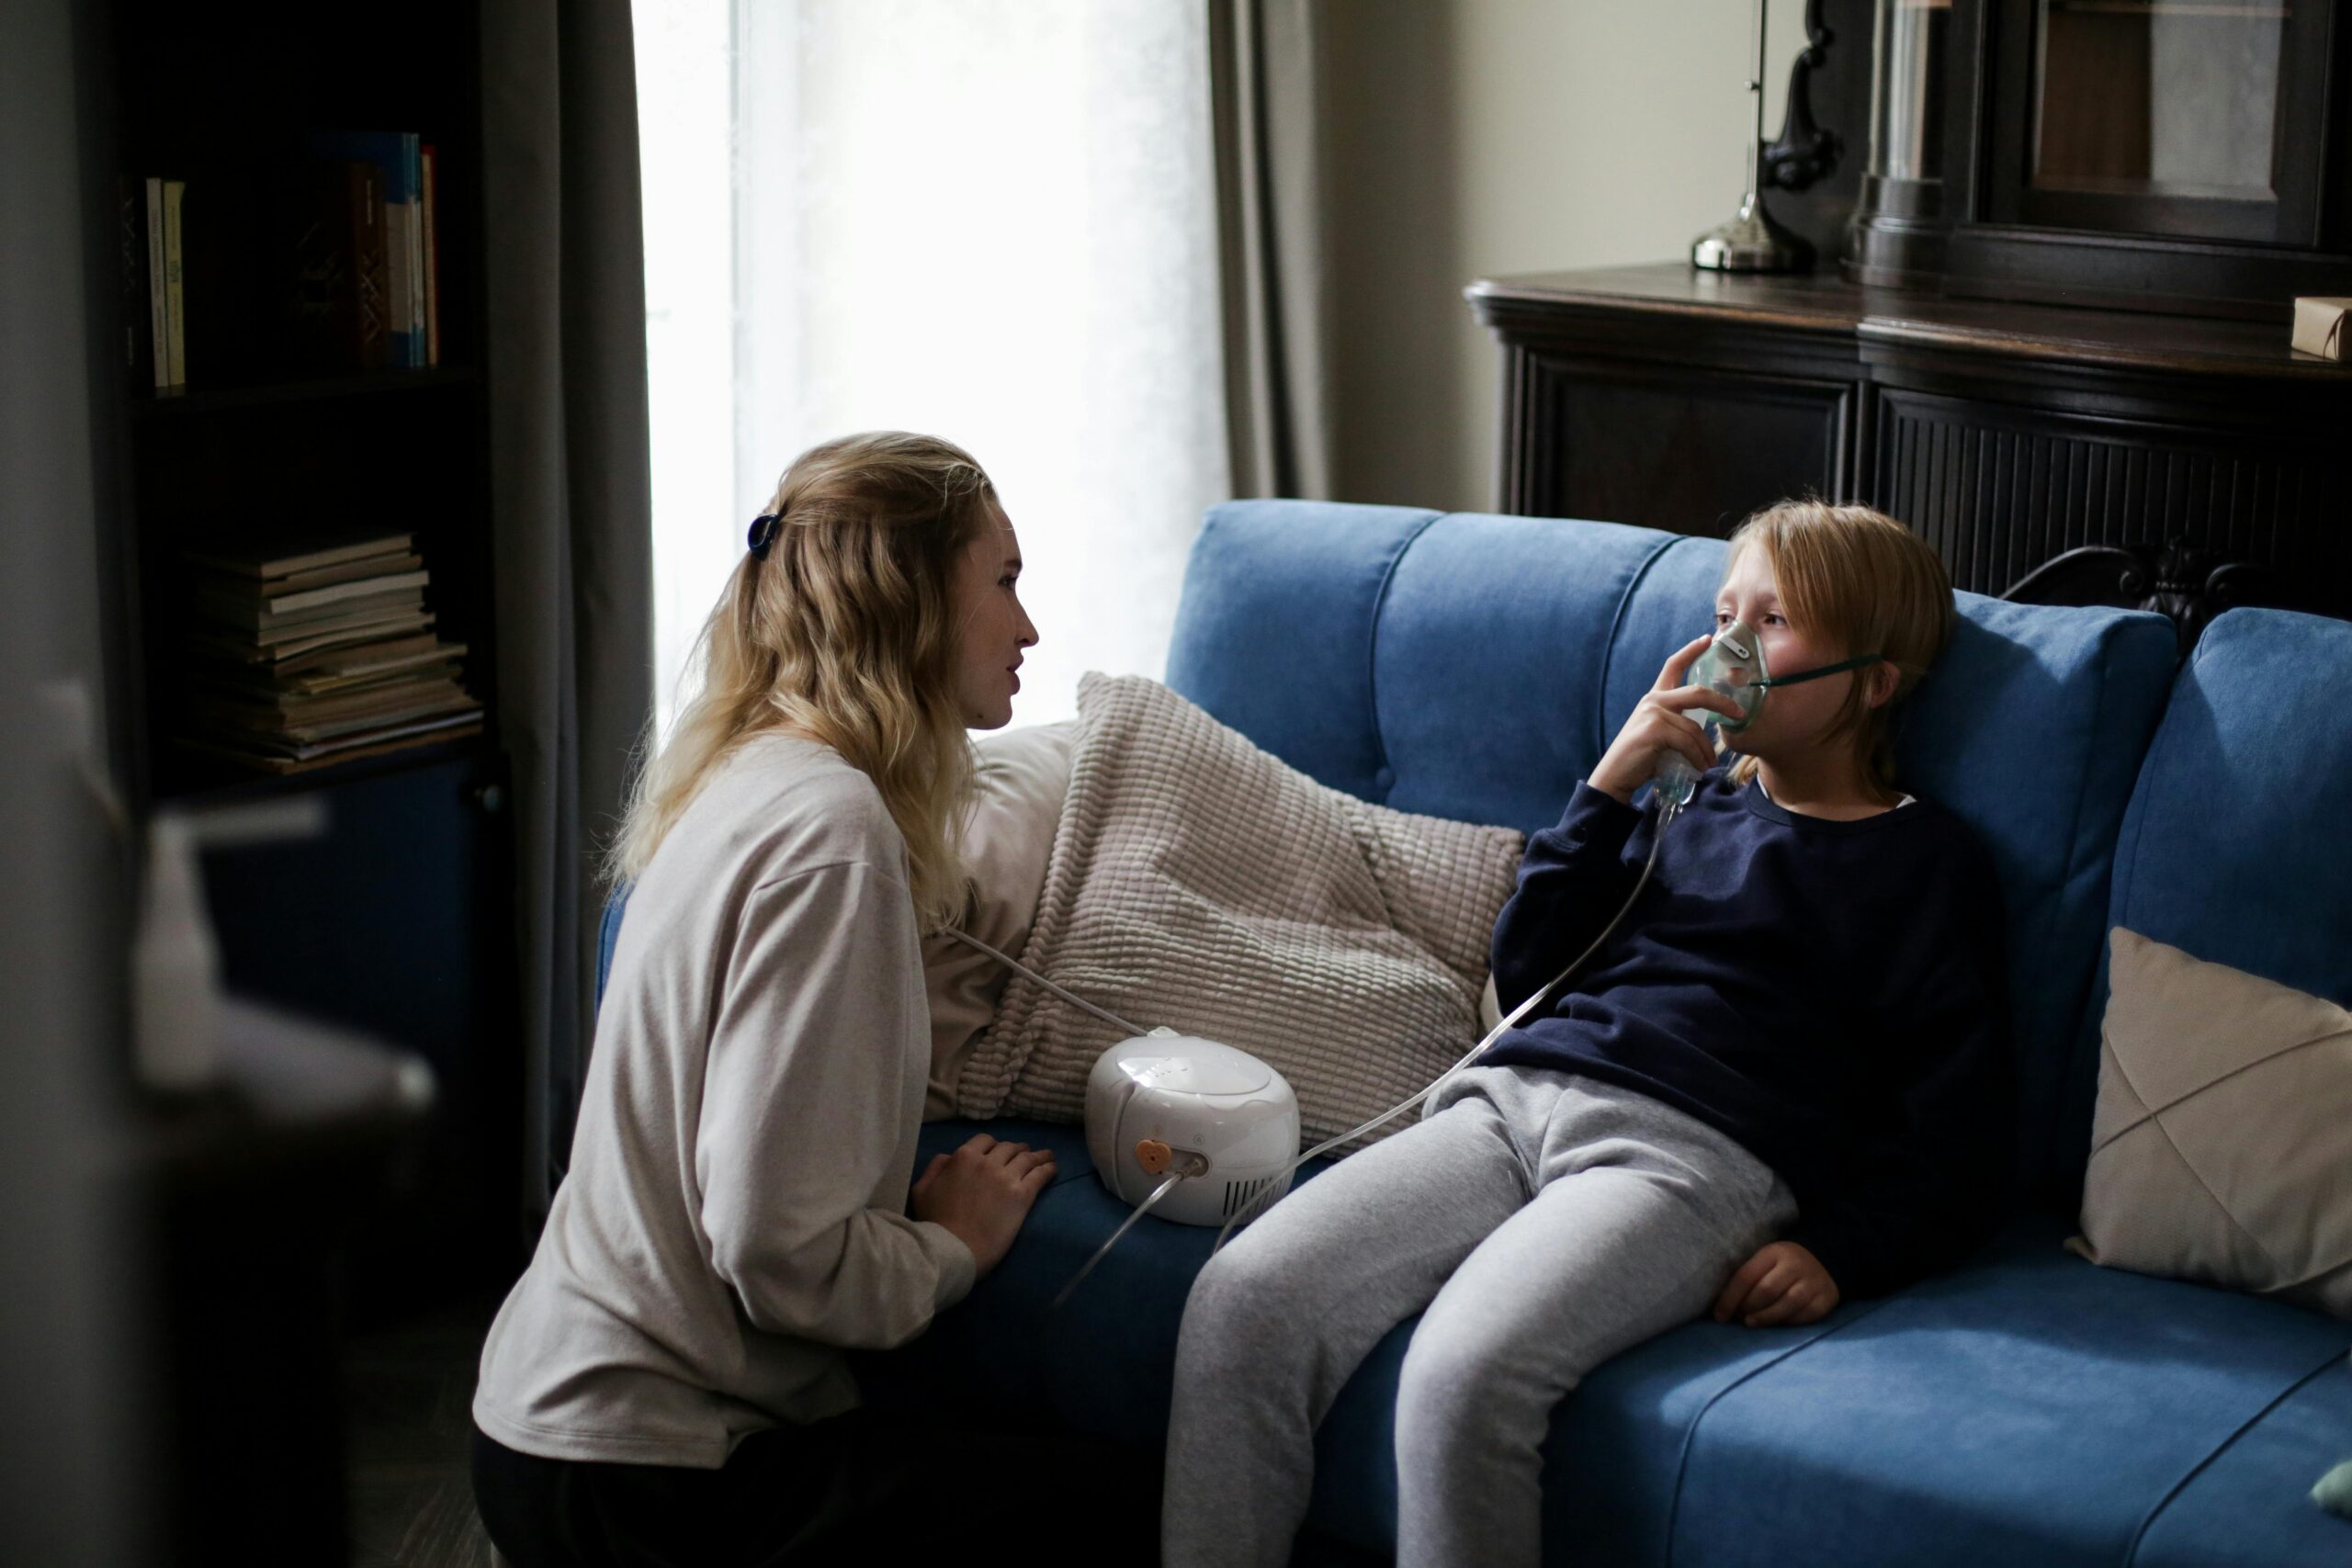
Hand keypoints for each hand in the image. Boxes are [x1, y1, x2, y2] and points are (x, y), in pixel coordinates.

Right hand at [910, 1133, 1055, 1277]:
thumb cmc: (934, 1223)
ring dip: (1038, 1156)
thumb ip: (935, 1167)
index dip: (993, 1146)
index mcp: (963, 1157)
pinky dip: (1048, 1168)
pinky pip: (1040, 1175)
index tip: (998, 1152)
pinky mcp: (1022, 1195)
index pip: (984, 1140)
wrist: (954, 1248)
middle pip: (1008, 1148)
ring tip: (1047, 1157)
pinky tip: (1053, 1168)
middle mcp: (987, 1161)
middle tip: (1025, 1154)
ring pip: (1027, 1158)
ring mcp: (1006, 1177)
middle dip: (1017, 1150)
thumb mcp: (922, 1189)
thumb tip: (949, 1157)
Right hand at [1587, 633, 1745, 805]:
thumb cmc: (1641, 758)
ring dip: (1706, 749)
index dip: (1691, 650)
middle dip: (1722, 703)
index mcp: (1654, 698)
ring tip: (1710, 764)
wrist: (1615, 777)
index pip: (1673, 666)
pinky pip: (1687, 742)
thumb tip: (1705, 731)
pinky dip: (1697, 757)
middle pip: (1697, 692)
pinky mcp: (1654, 729)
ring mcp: (1652, 713)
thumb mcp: (1660, 734)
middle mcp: (1652, 700)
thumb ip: (1677, 724)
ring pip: (1694, 727)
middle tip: (1740, 713)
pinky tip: (1699, 767)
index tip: (1707, 639)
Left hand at [1713, 1240, 1839, 1327]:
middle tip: (1737, 1318)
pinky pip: (1803, 1316)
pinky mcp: (1825, 1299)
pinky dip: (1786, 1323)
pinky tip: (1776, 1325)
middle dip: (1747, 1308)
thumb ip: (1748, 1279)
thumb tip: (1723, 1307)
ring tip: (1751, 1323)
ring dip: (1765, 1318)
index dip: (1730, 1298)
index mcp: (1773, 1253)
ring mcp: (1813, 1282)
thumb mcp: (1765, 1262)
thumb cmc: (1783, 1267)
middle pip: (1765, 1291)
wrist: (1824, 1261)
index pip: (1746, 1276)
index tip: (1719, 1316)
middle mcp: (1795, 1265)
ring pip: (1785, 1305)